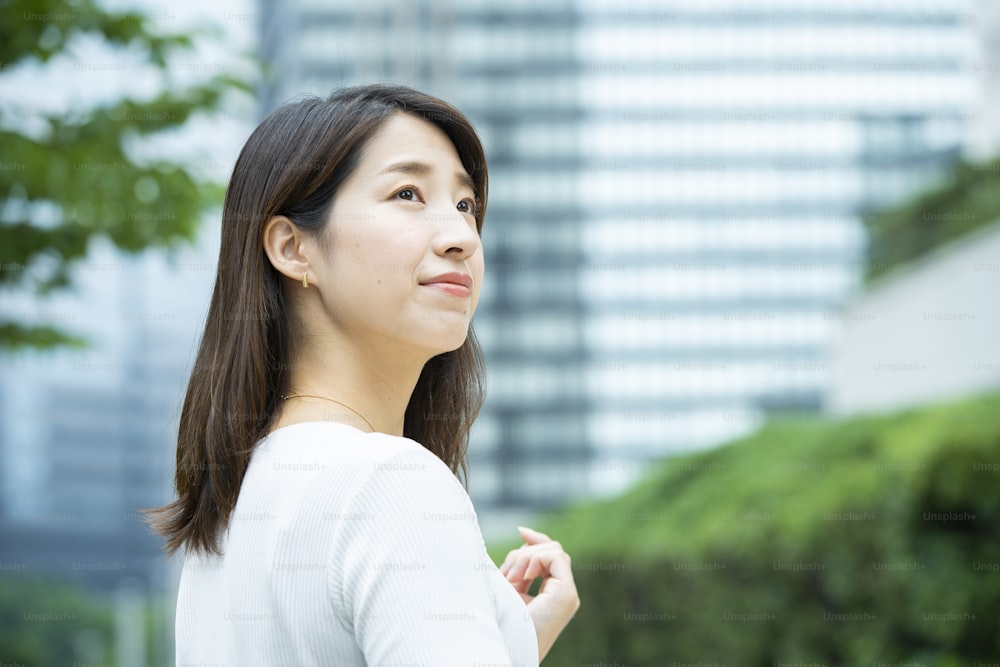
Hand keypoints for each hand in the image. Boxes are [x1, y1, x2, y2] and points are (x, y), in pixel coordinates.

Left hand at [499, 526, 579, 661]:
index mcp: (550, 592)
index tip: (521, 530)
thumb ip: (520, 563)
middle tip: (506, 576)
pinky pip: (555, 556)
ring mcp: (567, 595)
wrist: (503, 647)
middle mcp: (562, 593)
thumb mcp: (508, 584)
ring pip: (553, 550)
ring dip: (526, 557)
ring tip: (510, 580)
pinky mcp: (566, 595)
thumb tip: (524, 532)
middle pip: (551, 549)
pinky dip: (535, 559)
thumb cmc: (499, 622)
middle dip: (524, 553)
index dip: (537, 540)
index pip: (551, 554)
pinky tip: (521, 578)